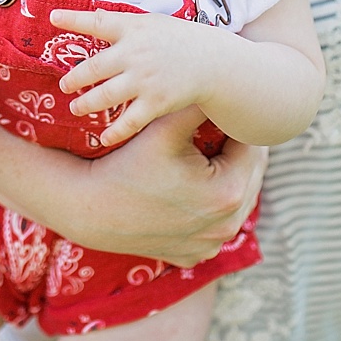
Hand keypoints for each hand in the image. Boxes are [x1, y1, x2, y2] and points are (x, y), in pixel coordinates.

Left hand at [51, 8, 213, 147]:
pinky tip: (103, 138)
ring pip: (105, 96)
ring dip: (86, 104)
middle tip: (63, 85)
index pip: (97, 22)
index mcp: (132, 29)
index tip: (53, 17)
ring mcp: (145, 80)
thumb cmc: (178, 40)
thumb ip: (120, 23)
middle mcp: (135, 54)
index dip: (73, 19)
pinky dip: (115, 132)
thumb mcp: (150, 23)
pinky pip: (130, 121)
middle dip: (74, 78)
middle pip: (94, 68)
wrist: (215, 63)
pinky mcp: (157, 103)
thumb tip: (92, 14)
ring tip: (75, 108)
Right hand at [83, 106, 263, 265]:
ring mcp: (212, 245)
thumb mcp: (165, 127)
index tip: (228, 111)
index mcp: (229, 192)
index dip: (239, 126)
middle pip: (248, 177)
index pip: (251, 149)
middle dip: (237, 151)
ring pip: (235, 203)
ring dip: (227, 178)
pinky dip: (210, 207)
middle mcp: (228, 225)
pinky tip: (194, 188)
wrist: (88, 208)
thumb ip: (199, 105)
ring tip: (210, 154)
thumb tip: (222, 86)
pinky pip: (214, 225)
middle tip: (222, 128)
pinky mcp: (195, 255)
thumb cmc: (126, 164)